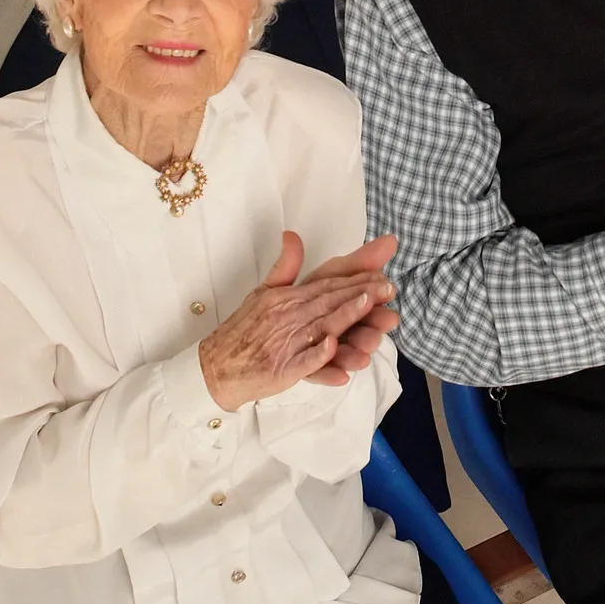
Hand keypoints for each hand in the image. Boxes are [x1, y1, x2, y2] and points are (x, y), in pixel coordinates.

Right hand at [196, 231, 398, 408]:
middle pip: (328, 302)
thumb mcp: (263, 292)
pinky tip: (334, 348)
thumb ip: (285, 266)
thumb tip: (292, 234)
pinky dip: (318, 356)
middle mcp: (287, 316)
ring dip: (344, 316)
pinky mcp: (281, 369)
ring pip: (320, 328)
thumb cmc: (244, 329)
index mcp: (287, 297)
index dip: (355, 279)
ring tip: (368, 305)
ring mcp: (284, 343)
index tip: (382, 274)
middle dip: (360, 293)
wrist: (216, 365)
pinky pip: (302, 362)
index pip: (327, 285)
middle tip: (388, 286)